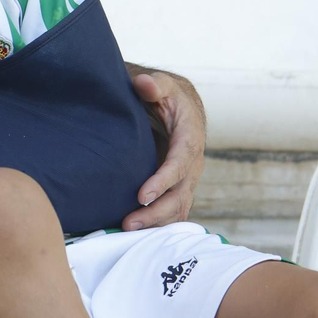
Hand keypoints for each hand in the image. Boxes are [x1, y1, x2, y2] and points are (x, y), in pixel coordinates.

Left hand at [121, 70, 206, 230]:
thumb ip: (154, 84)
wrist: (181, 107)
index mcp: (190, 139)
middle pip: (179, 195)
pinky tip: (134, 233)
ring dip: (155, 223)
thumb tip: (145, 83)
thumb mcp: (163, 85)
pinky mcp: (178, 187)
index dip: (162, 181)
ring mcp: (186, 179)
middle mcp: (192, 164)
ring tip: (126, 231)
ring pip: (177, 208)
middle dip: (155, 212)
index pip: (179, 164)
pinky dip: (157, 223)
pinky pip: (171, 210)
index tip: (142, 195)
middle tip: (128, 223)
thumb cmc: (168, 96)